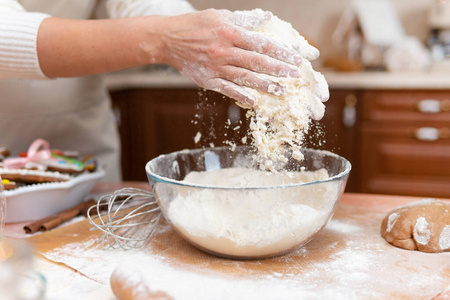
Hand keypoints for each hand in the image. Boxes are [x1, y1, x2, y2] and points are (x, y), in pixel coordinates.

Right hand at [161, 9, 313, 105]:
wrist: (168, 39)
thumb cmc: (195, 25)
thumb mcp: (220, 15)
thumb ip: (245, 19)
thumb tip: (268, 18)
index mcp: (230, 32)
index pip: (262, 43)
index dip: (281, 51)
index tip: (296, 58)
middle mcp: (224, 51)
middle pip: (257, 62)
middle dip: (279, 69)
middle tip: (296, 76)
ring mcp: (216, 67)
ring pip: (244, 77)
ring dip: (264, 85)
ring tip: (281, 90)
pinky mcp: (207, 80)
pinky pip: (226, 89)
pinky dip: (241, 95)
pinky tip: (254, 101)